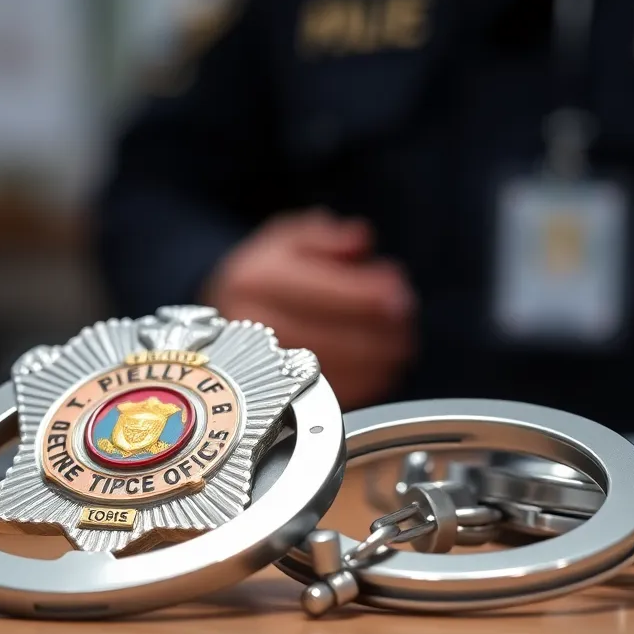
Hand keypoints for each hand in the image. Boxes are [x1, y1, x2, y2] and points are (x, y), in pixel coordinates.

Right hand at [201, 208, 415, 408]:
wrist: (229, 308)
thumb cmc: (268, 272)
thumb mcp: (291, 237)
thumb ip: (328, 237)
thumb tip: (359, 241)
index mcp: (255, 280)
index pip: (319, 293)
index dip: (365, 297)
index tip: (399, 296)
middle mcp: (253, 324)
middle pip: (329, 338)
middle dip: (378, 332)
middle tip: (405, 321)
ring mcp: (261, 364)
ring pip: (334, 371)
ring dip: (378, 359)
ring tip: (399, 340)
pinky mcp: (278, 394)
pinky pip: (332, 396)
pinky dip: (366, 383)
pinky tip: (383, 366)